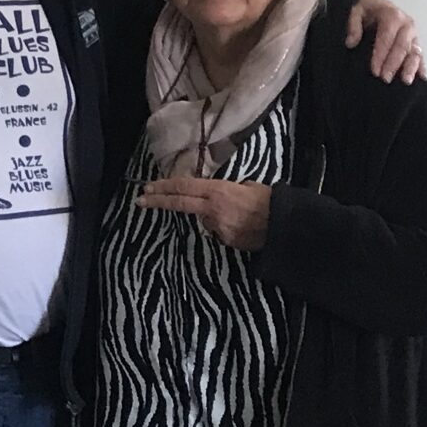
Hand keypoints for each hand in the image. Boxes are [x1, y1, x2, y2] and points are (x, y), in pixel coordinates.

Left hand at [138, 176, 271, 250]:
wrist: (285, 225)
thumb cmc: (269, 201)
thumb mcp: (246, 186)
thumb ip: (226, 189)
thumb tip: (216, 193)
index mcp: (217, 190)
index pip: (183, 187)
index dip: (164, 186)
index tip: (148, 187)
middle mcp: (212, 207)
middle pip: (180, 202)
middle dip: (158, 200)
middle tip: (141, 200)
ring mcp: (217, 226)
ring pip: (204, 219)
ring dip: (211, 216)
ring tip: (238, 214)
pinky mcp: (225, 239)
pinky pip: (219, 231)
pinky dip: (225, 227)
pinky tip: (243, 226)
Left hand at [347, 0, 424, 83]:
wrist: (376, 4)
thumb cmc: (366, 8)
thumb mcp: (355, 10)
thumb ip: (353, 25)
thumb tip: (351, 43)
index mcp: (392, 15)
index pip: (386, 38)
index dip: (381, 55)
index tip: (374, 70)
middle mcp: (406, 24)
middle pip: (401, 47)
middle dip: (393, 64)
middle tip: (385, 79)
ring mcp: (413, 33)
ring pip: (415, 52)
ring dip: (411, 67)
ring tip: (405, 81)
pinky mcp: (416, 41)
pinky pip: (420, 54)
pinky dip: (422, 65)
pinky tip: (422, 77)